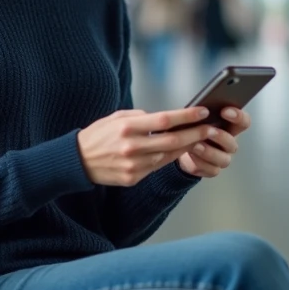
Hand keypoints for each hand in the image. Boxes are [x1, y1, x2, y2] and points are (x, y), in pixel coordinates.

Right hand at [78, 107, 210, 186]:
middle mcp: (132, 147)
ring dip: (186, 147)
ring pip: (168, 155)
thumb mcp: (116, 117)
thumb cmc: (99, 135)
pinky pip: (157, 167)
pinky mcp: (133, 178)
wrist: (78, 161)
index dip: (186, 116)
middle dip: (196, 133)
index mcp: (127, 127)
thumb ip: (141, 117)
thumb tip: (166, 118)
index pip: (165, 120)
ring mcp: (133, 165)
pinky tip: (178, 151)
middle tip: (210, 128)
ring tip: (199, 138)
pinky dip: (169, 158)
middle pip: (172, 140)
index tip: (202, 111)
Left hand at [178, 107, 250, 177]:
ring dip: (209, 152)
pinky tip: (191, 156)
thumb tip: (200, 106)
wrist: (182, 149)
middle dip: (221, 137)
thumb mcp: (197, 118)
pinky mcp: (213, 170)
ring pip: (223, 159)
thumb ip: (203, 113)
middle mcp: (229, 144)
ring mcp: (222, 158)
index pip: (243, 122)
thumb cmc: (193, 130)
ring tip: (196, 145)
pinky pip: (211, 169)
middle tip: (209, 131)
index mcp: (229, 128)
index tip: (225, 111)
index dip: (238, 117)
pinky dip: (201, 163)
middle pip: (233, 143)